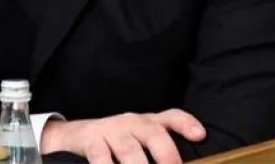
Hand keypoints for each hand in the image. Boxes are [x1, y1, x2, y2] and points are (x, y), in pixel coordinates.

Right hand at [40, 109, 205, 163]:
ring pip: (130, 150)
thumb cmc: (115, 141)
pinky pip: (100, 157)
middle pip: (154, 133)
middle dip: (167, 154)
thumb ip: (159, 150)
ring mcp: (111, 130)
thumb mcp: (138, 140)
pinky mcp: (91, 140)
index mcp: (148, 122)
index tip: (200, 135)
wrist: (74, 135)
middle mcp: (132, 122)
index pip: (171, 117)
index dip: (187, 124)